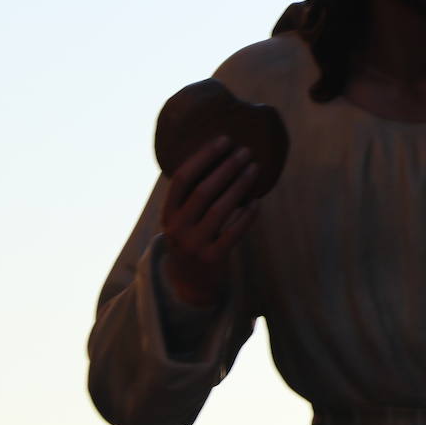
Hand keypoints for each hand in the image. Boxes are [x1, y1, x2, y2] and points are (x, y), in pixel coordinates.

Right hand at [160, 136, 259, 306]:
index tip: (224, 140)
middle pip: (204, 190)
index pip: (182, 179)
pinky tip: (257, 200)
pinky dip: (248, 214)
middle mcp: (177, 228)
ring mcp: (194, 245)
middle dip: (226, 167)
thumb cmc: (190, 240)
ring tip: (254, 168)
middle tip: (246, 151)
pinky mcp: (213, 258)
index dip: (203, 157)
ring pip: (221, 209)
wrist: (188, 284)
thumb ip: (191, 197)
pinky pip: (235, 231)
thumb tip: (220, 158)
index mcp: (167, 214)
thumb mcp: (181, 220)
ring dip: (240, 185)